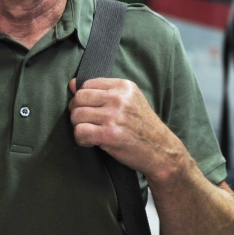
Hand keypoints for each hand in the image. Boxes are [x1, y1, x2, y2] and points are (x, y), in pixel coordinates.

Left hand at [68, 78, 183, 180]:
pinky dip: (81, 139)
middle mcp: (119, 98)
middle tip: (86, 122)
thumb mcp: (130, 101)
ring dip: (79, 127)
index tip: (89, 109)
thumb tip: (72, 84)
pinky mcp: (110, 135)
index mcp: (124, 86)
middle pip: (79, 98)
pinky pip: (80, 132)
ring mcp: (114, 116)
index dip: (82, 98)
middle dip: (77, 112)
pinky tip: (90, 142)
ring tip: (91, 133)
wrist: (161, 150)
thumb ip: (103, 92)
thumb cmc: (143, 126)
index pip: (87, 84)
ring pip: (76, 116)